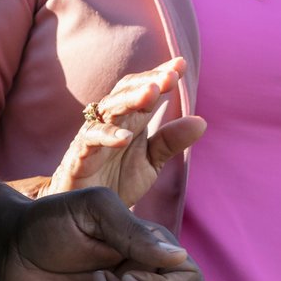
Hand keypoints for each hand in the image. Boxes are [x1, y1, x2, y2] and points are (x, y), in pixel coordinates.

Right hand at [47, 58, 207, 206]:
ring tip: (151, 93)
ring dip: (129, 100)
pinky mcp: (78, 157)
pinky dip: (106, 136)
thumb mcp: (150, 162)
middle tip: (170, 76)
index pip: (143, 90)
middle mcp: (111, 123)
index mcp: (130, 121)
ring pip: (109, 110)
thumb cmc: (115, 181)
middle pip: (126, 93)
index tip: (181, 65)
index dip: (160, 76)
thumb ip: (170, 141)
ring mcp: (93, 137)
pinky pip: (90, 140)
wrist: (86, 215)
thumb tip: (202, 121)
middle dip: (147, 82)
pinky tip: (125, 137)